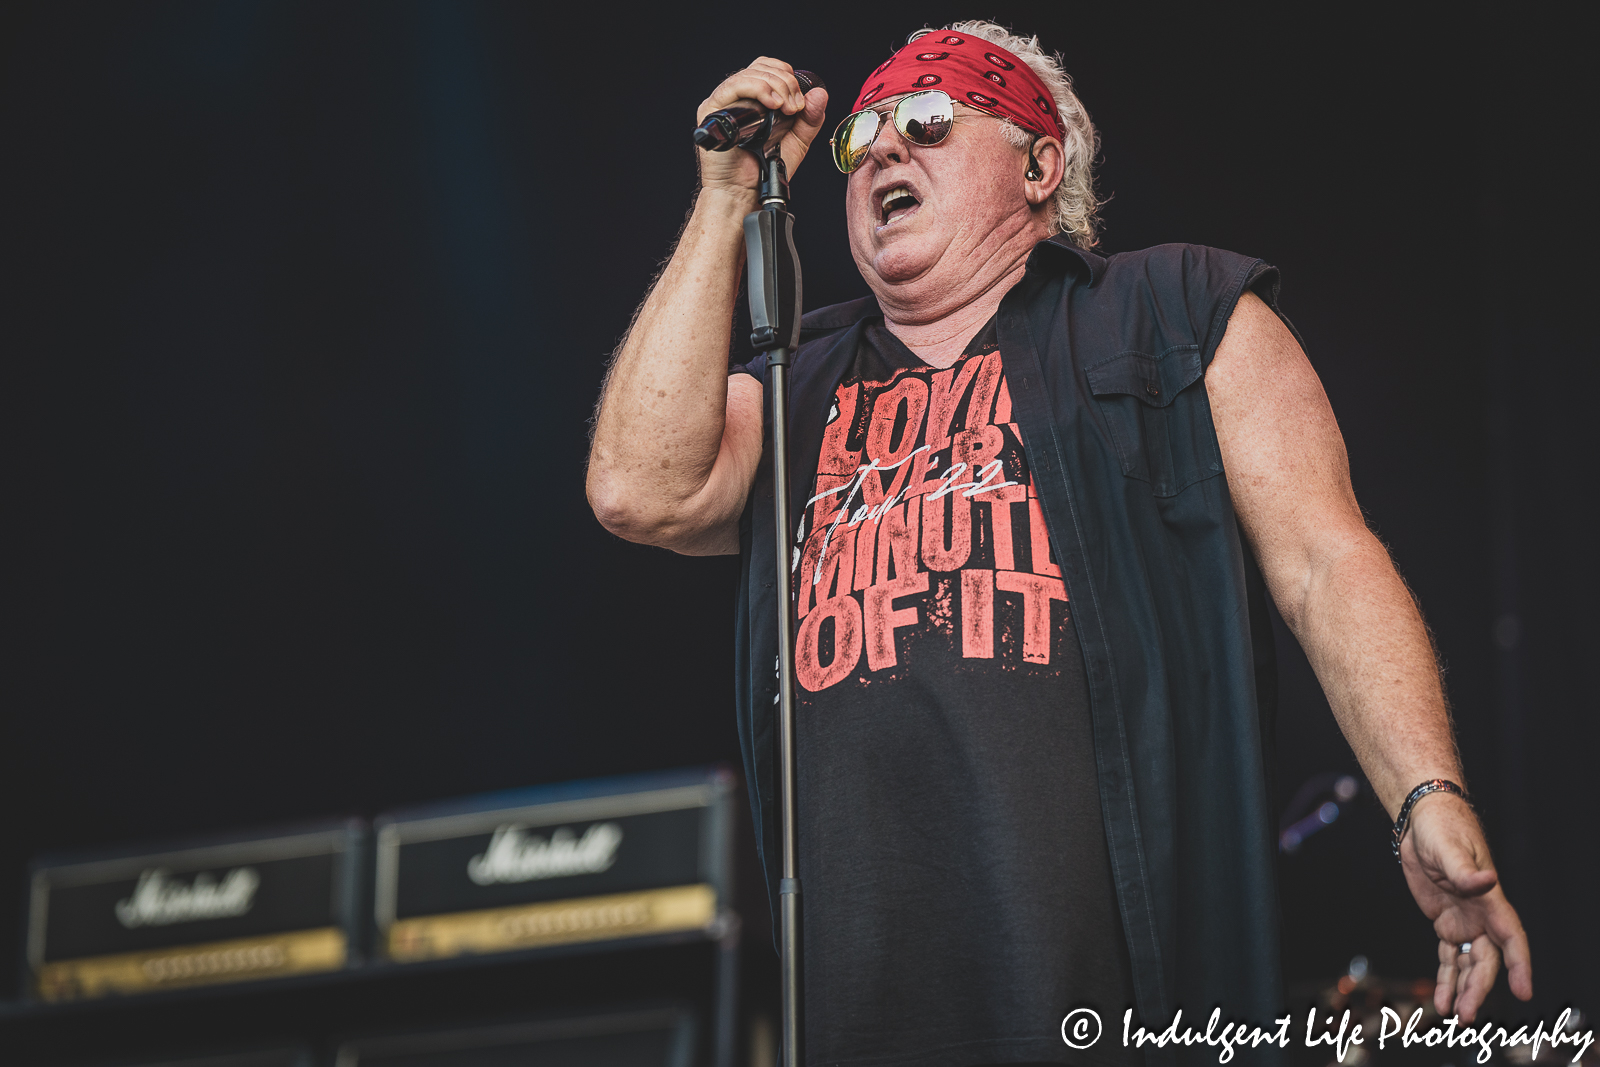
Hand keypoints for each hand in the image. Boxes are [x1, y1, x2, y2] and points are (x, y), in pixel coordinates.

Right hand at [695, 58, 828, 203]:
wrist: (744, 192)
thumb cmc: (764, 170)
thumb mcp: (797, 141)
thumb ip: (811, 118)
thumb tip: (820, 93)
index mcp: (755, 99)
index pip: (769, 68)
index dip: (788, 76)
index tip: (800, 102)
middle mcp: (738, 97)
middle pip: (761, 67)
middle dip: (786, 82)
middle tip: (795, 107)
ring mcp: (723, 102)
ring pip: (750, 74)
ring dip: (775, 86)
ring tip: (786, 109)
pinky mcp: (711, 110)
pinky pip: (734, 86)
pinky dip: (758, 89)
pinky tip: (772, 104)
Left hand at [1398, 793, 1532, 1020]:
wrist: (1422, 821)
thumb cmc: (1442, 829)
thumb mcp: (1449, 848)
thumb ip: (1465, 871)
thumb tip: (1486, 880)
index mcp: (1491, 901)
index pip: (1512, 938)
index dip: (1519, 965)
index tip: (1523, 991)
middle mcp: (1482, 916)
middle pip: (1487, 960)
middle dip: (1479, 988)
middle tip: (1466, 1014)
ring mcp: (1464, 921)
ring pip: (1470, 963)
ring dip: (1463, 988)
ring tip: (1454, 1014)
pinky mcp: (1445, 922)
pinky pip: (1449, 956)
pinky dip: (1447, 977)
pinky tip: (1441, 999)